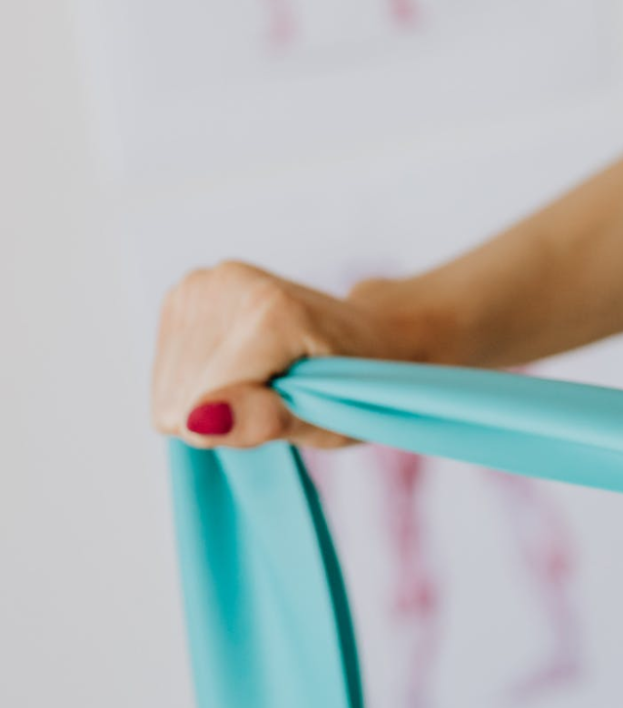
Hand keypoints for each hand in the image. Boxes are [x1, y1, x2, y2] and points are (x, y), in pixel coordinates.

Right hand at [151, 261, 428, 448]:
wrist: (371, 335)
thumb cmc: (357, 385)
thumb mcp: (328, 419)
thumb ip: (264, 420)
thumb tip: (198, 422)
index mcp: (271, 311)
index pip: (204, 404)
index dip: (241, 425)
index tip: (288, 407)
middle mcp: (228, 284)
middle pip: (180, 395)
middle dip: (227, 411)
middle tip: (279, 393)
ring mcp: (203, 283)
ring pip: (168, 386)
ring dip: (213, 397)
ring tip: (265, 377)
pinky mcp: (186, 291)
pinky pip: (166, 370)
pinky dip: (201, 381)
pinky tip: (242, 367)